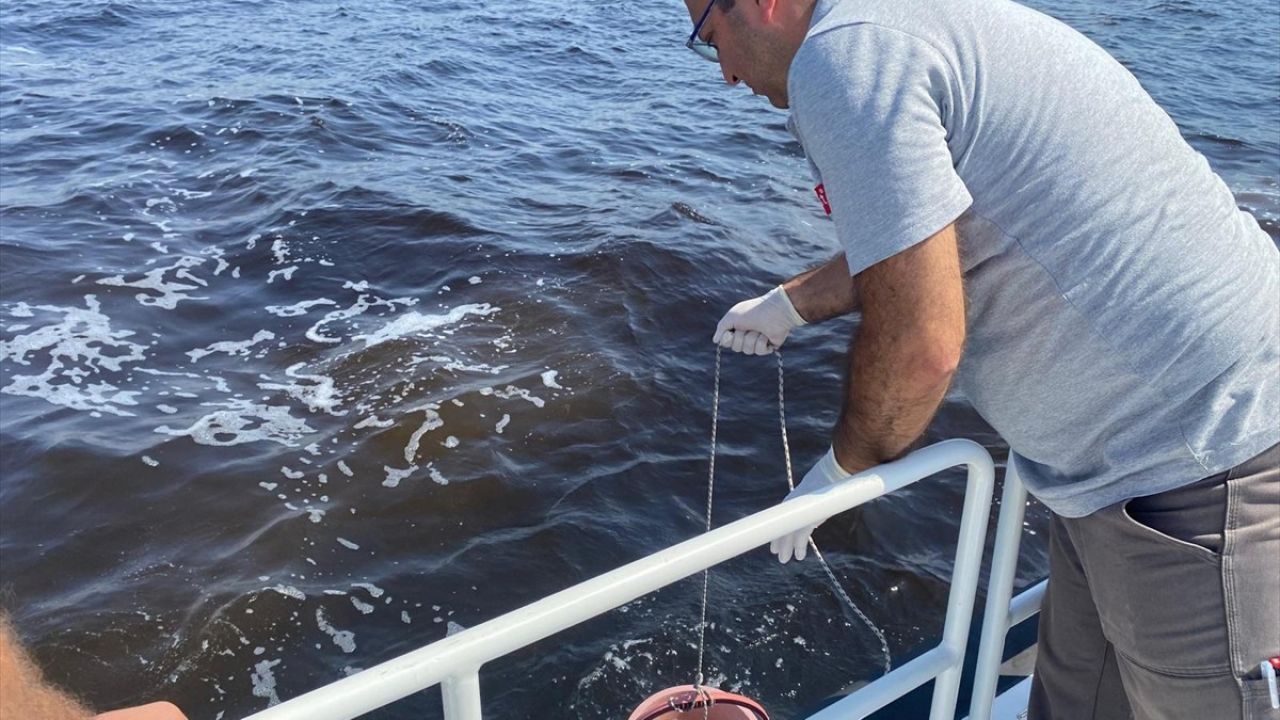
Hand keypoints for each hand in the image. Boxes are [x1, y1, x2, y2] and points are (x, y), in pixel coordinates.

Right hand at [713, 285, 805, 354]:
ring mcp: (757, 341)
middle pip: (736, 348)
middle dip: (740, 338)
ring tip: (758, 329)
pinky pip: (759, 351)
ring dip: (751, 338)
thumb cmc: (752, 311)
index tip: (730, 332)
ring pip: (747, 350)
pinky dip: (761, 342)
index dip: (727, 339)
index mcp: (738, 327)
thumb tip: (715, 340)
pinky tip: (766, 334)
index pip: (726, 342)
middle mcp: (746, 335)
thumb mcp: (732, 316)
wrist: (773, 311)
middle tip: (747, 327)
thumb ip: (721, 328)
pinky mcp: (768, 346)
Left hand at [770, 447, 854, 562]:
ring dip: (786, 547)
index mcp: (796, 498)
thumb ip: (817, 504)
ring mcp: (800, 510)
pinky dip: (799, 546)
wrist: (836, 471)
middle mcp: (794, 504)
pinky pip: (801, 535)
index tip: (776, 538)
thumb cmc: (833, 478)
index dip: (780, 528)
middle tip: (776, 552)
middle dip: (779, 540)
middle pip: (782, 525)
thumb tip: (819, 514)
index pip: (784, 516)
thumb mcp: (820, 493)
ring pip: (788, 532)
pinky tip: (798, 556)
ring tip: (783, 559)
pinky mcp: (809, 516)